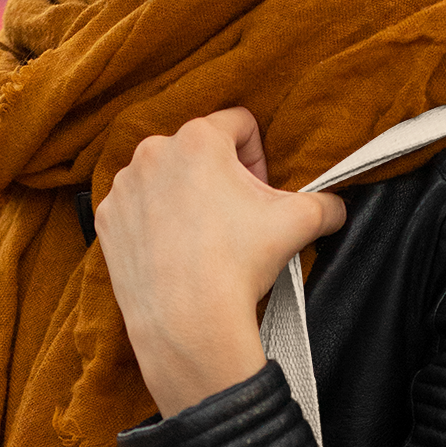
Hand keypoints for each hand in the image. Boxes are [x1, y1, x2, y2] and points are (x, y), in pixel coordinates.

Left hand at [96, 108, 344, 417]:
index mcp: (198, 139)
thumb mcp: (299, 223)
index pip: (239, 124)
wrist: (189, 322)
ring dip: (185, 198)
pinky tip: (174, 252)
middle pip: (198, 152)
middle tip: (235, 220)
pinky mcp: (108, 220)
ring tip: (204, 239)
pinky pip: (137, 209)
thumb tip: (337, 207)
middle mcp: (153, 152)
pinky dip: (154, 223)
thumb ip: (326, 203)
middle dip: (221, 179)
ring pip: (165, 178)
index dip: (259, 157)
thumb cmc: (238, 266)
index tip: (260, 192)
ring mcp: (124, 186)